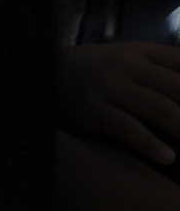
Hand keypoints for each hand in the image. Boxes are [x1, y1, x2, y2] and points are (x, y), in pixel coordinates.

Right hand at [57, 43, 179, 165]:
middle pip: (178, 87)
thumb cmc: (94, 71)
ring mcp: (111, 88)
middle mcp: (129, 66)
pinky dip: (150, 144)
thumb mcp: (126, 59)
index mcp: (143, 52)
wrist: (45, 74)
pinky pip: (127, 128)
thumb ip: (158, 69)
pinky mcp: (94, 111)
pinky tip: (168, 158)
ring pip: (158, 107)